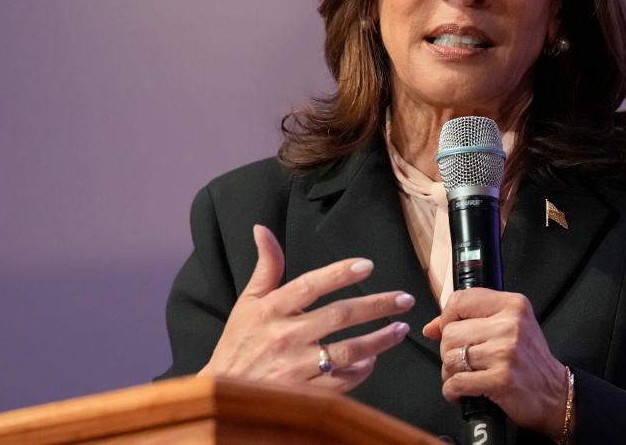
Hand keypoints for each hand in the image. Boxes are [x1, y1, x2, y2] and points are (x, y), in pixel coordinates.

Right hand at [199, 224, 414, 391]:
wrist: (221, 394)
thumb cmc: (238, 344)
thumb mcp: (248, 303)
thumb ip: (265, 267)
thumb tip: (263, 230)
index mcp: (271, 310)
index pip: (310, 285)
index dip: (339, 273)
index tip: (367, 266)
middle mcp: (284, 336)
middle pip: (339, 315)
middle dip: (376, 305)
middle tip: (404, 299)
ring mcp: (294, 367)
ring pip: (347, 350)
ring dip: (379, 339)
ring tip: (400, 329)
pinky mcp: (303, 393)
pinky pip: (341, 381)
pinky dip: (360, 370)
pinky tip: (372, 359)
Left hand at [422, 289, 567, 438]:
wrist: (555, 393)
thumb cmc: (528, 359)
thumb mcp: (508, 326)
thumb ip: (471, 319)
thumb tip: (432, 327)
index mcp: (512, 305)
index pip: (459, 300)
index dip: (446, 318)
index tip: (449, 330)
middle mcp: (510, 325)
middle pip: (450, 332)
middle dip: (449, 351)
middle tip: (463, 360)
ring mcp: (506, 352)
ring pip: (450, 358)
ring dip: (450, 373)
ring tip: (465, 376)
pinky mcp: (501, 379)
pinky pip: (457, 382)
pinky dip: (452, 391)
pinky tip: (463, 392)